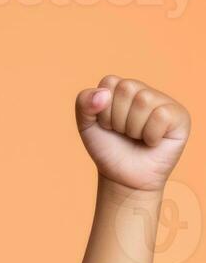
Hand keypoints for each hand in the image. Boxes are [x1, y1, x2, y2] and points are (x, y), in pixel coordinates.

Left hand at [75, 76, 189, 193]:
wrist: (122, 179)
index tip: (108, 126)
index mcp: (122, 88)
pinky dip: (150, 135)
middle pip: (126, 89)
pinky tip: (152, 142)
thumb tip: (103, 94)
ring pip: (143, 101)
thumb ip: (83, 103)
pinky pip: (160, 116)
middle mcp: (144, 90)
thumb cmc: (108, 151)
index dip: (103, 111)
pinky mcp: (179, 116)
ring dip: (133, 129)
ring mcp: (163, 102)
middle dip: (117, 119)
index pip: (109, 82)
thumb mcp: (86, 127)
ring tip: (137, 138)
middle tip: (123, 134)